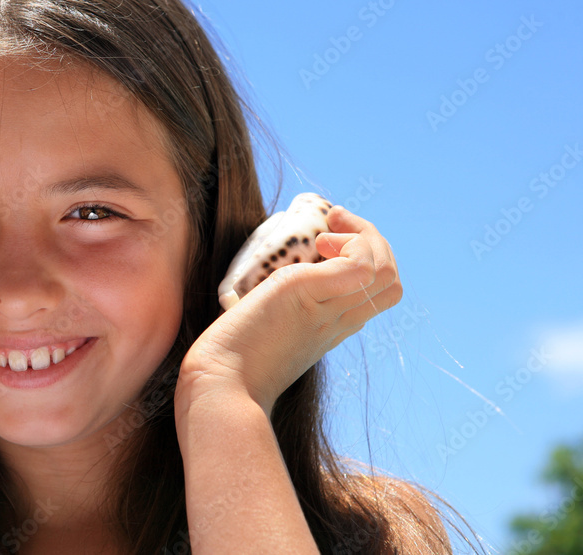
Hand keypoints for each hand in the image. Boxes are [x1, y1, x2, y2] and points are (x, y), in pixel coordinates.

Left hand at [178, 206, 402, 415]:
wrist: (220, 384)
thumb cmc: (231, 361)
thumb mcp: (264, 331)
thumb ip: (274, 316)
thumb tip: (256, 297)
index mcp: (333, 328)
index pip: (379, 291)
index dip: (366, 259)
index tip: (327, 241)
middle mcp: (340, 320)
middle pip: (391, 278)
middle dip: (372, 241)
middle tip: (331, 226)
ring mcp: (328, 309)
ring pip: (386, 270)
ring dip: (364, 237)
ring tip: (323, 236)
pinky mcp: (307, 293)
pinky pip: (361, 265)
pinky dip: (351, 243)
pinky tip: (319, 244)